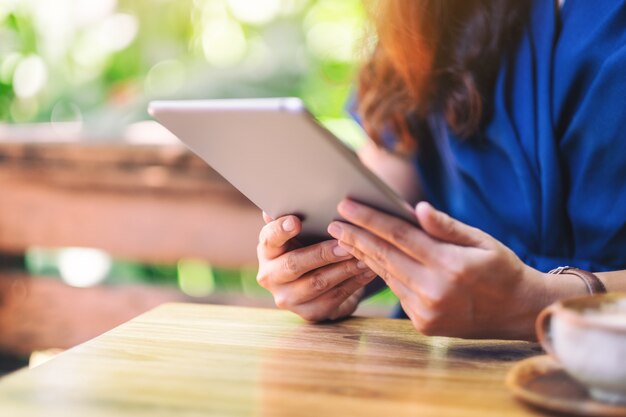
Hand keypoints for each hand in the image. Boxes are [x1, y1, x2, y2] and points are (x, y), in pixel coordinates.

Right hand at [256, 212, 376, 321]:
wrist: (315, 284)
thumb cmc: (308, 246)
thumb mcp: (300, 233)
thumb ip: (296, 218)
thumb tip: (290, 196)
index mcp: (266, 250)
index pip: (269, 238)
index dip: (281, 230)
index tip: (296, 221)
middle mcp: (270, 276)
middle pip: (294, 264)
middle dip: (322, 253)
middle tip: (344, 243)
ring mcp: (287, 298)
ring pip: (317, 283)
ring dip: (343, 269)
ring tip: (364, 256)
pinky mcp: (309, 313)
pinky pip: (334, 298)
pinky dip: (354, 283)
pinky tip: (369, 270)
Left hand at [327, 200, 583, 339]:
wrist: (519, 311)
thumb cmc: (502, 268)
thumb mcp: (482, 240)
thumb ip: (447, 226)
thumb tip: (417, 209)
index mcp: (451, 265)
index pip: (399, 236)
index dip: (369, 219)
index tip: (346, 205)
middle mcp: (435, 291)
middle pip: (385, 256)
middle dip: (355, 237)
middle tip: (333, 222)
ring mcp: (427, 311)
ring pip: (387, 275)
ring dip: (364, 255)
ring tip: (344, 238)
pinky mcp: (424, 324)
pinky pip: (398, 292)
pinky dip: (383, 274)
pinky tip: (370, 260)